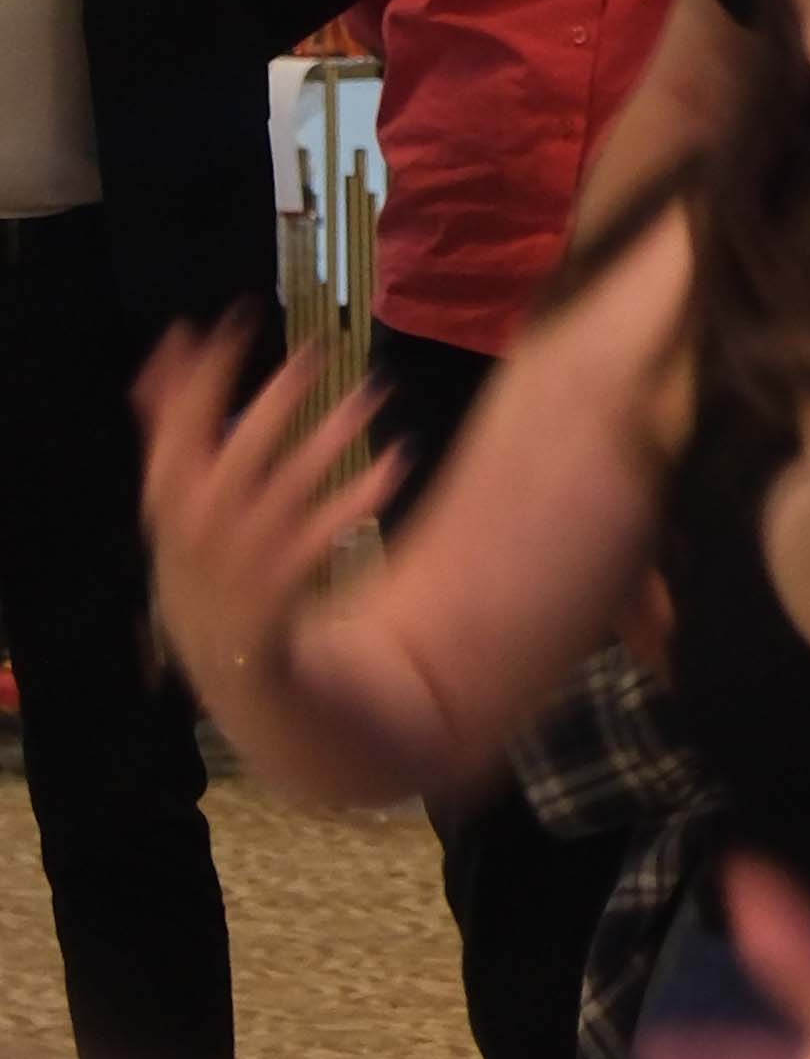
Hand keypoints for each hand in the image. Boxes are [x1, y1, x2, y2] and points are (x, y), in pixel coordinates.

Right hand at [134, 320, 379, 715]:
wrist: (288, 736)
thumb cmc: (251, 619)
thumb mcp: (212, 538)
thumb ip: (195, 450)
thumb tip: (175, 351)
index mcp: (171, 546)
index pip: (168, 453)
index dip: (195, 387)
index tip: (233, 323)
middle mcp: (186, 574)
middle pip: (214, 479)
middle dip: (261, 409)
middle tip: (315, 354)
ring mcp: (224, 608)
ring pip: (266, 512)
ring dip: (318, 447)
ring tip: (371, 395)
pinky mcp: (270, 640)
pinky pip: (307, 560)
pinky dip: (346, 508)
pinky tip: (392, 465)